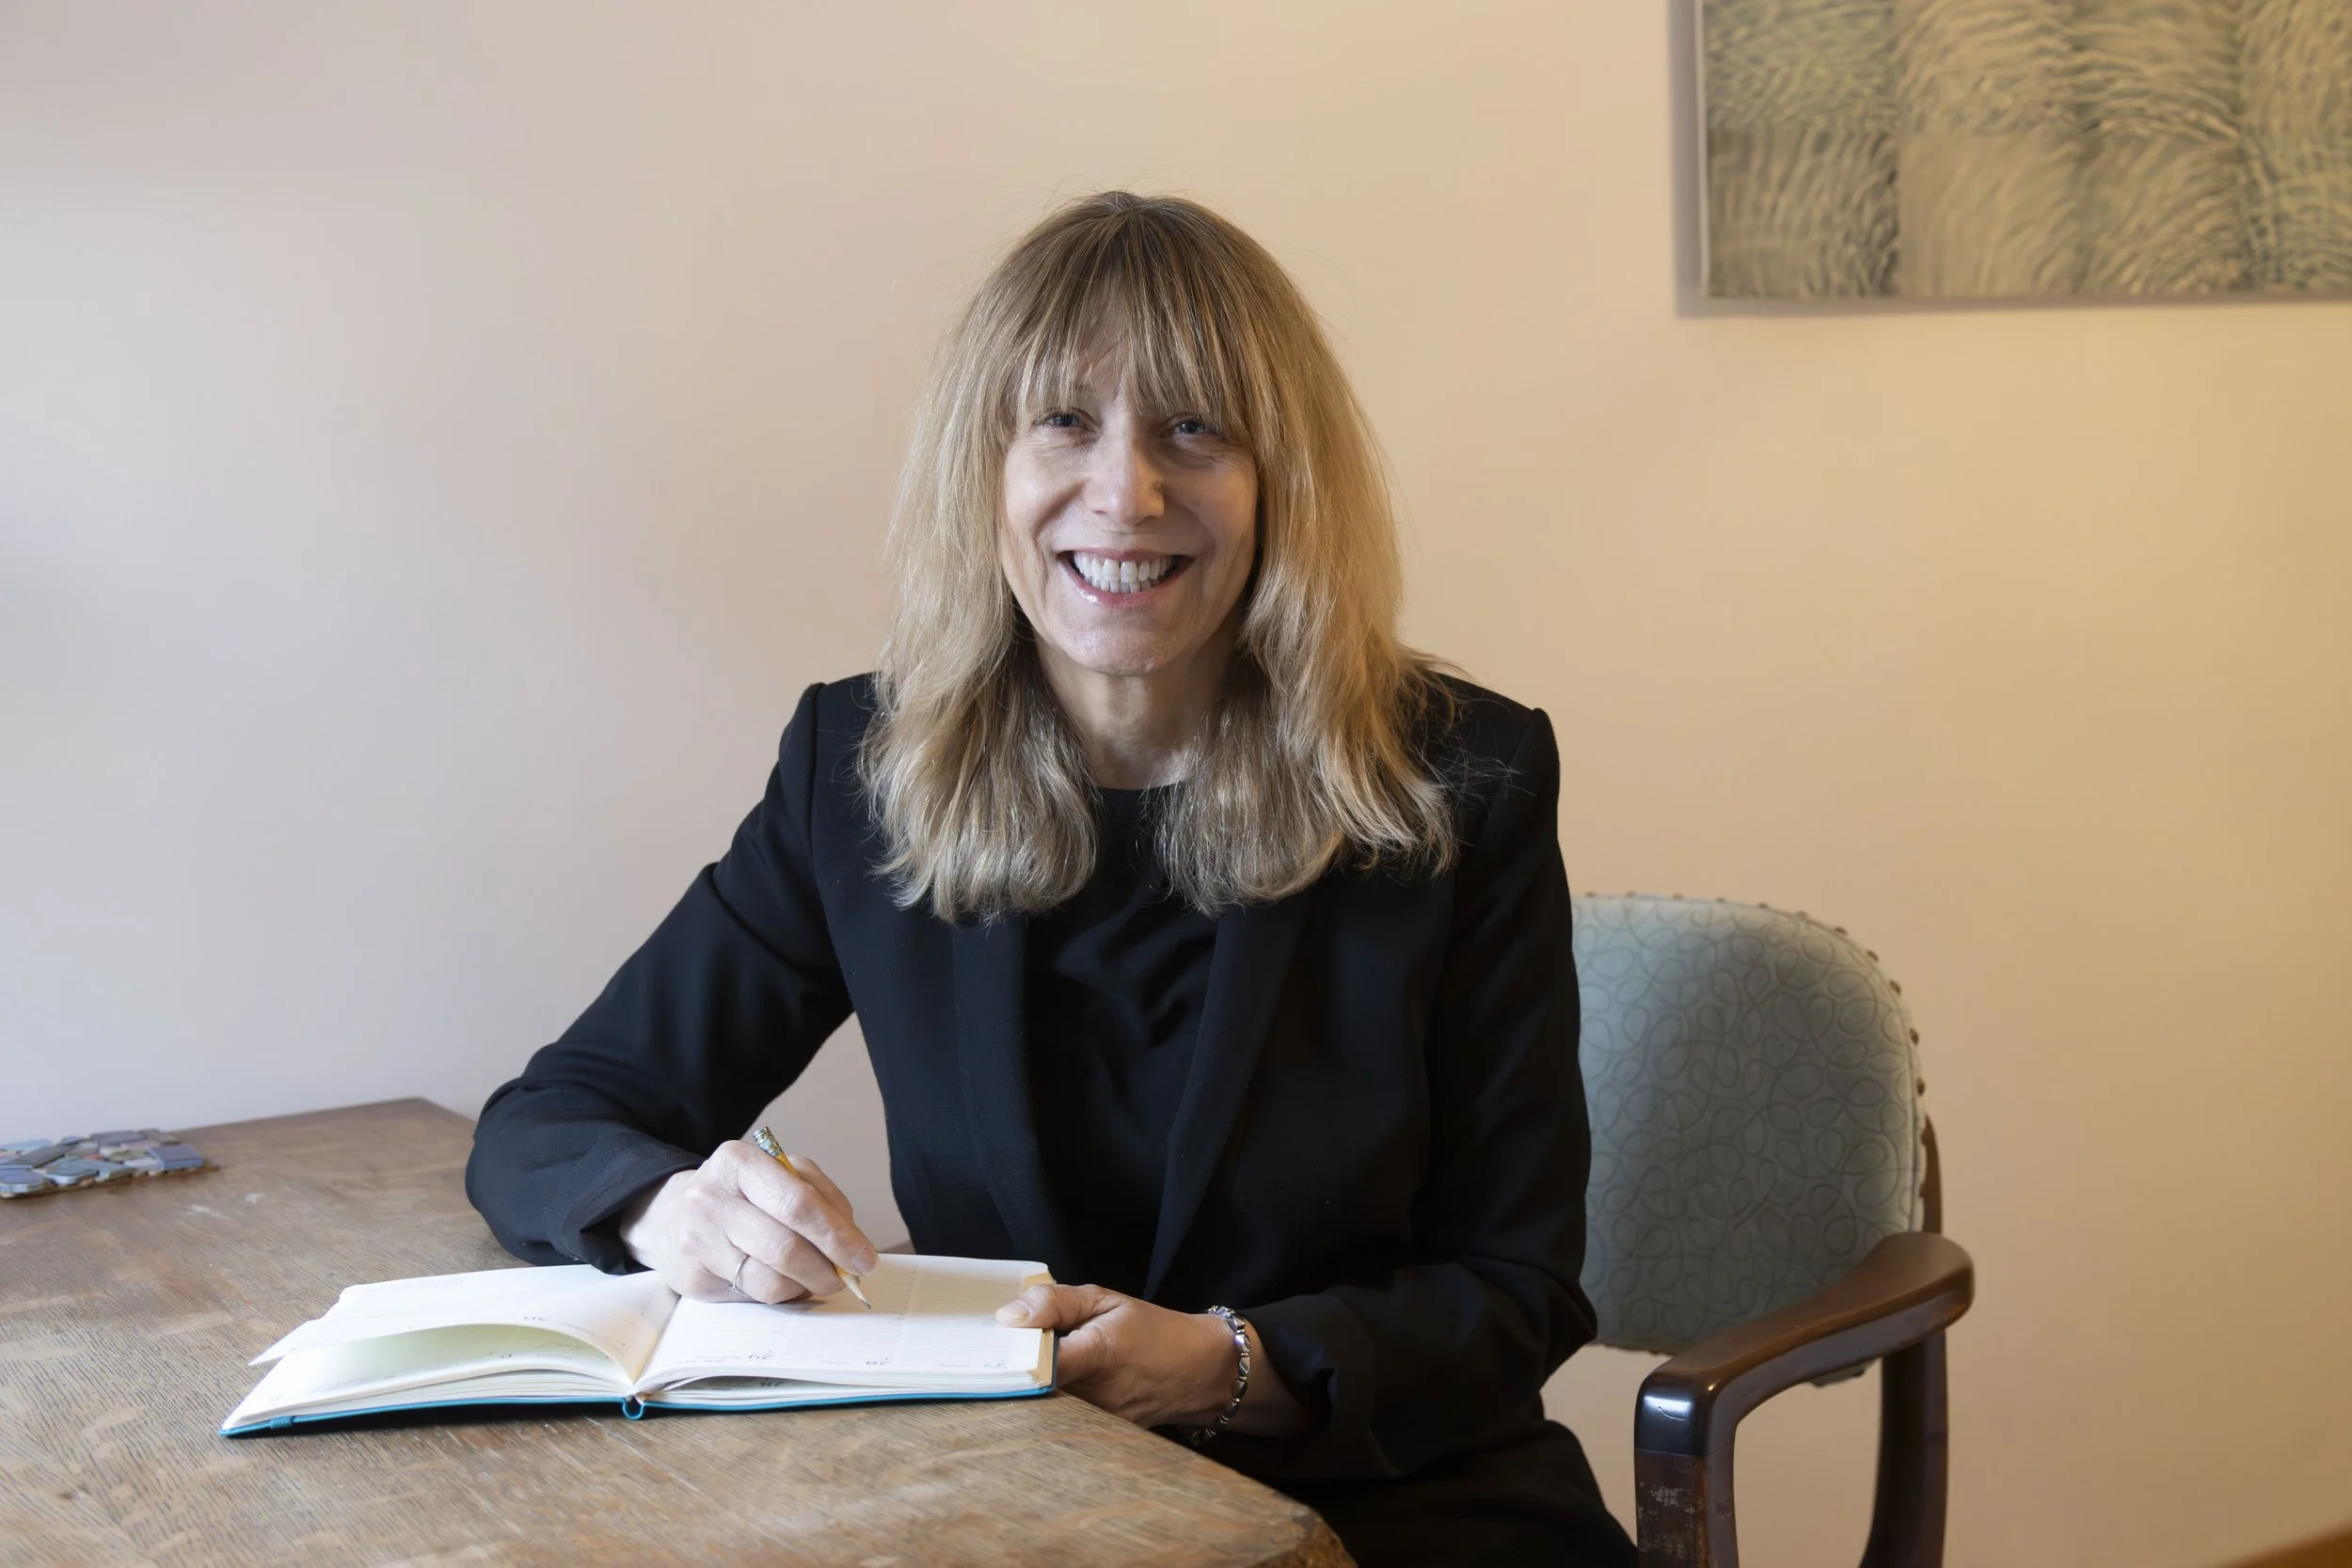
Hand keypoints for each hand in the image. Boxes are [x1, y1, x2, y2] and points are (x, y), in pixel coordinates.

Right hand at [616, 1140, 879, 1303]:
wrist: (671, 1216)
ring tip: (819, 1278)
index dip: (838, 1235)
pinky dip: (784, 1293)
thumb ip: (819, 1199)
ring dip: (808, 1284)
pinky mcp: (694, 1277)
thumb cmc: (740, 1195)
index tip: (865, 1257)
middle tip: (849, 1276)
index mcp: (739, 1163)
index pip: (798, 1203)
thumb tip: (853, 1244)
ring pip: (772, 1278)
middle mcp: (712, 1199)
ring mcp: (699, 1241)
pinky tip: (788, 1283)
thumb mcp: (777, 1175)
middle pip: (786, 1246)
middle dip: (828, 1267)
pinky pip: (755, 1295)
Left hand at [997, 1283, 1239, 1427]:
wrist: (1200, 1371)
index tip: (991, 1346)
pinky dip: (1045, 1406)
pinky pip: (1058, 1422)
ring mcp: (1099, 1424)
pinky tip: (1041, 1390)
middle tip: (995, 1357)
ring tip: (1017, 1371)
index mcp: (1099, 1354)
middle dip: (1013, 1376)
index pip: (1040, 1367)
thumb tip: (1008, 1316)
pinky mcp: (1099, 1438)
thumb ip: (1056, 1303)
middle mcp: (1098, 1397)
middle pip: (1034, 1393)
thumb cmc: (1153, 1330)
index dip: (1010, 1359)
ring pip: (1043, 1411)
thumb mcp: (1107, 1300)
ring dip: (1027, 1391)